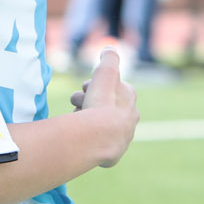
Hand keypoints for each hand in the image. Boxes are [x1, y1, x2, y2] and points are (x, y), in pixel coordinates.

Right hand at [75, 49, 138, 165]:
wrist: (98, 135)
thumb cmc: (101, 102)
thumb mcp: (105, 71)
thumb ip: (109, 58)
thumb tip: (110, 49)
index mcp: (130, 100)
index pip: (112, 88)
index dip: (95, 85)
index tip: (84, 87)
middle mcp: (129, 120)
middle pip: (105, 106)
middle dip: (89, 101)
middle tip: (76, 101)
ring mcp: (122, 139)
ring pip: (100, 126)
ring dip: (85, 118)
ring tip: (74, 117)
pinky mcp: (112, 155)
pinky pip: (99, 145)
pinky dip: (88, 140)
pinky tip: (79, 136)